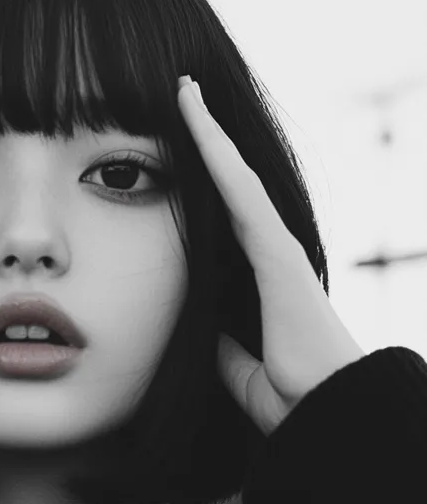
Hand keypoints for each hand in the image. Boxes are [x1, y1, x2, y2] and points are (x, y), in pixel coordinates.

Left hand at [178, 76, 365, 436]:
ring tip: (183, 87)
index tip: (176, 151)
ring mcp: (276, 247)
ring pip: (234, 175)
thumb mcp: (237, 368)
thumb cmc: (292, 396)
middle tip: (182, 95)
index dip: (202, 181)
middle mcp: (270, 253)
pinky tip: (194, 114)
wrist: (327, 416)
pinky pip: (239, 191)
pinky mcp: (277, 252)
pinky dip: (215, 152)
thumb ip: (223, 346)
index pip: (223, 217)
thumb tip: (203, 333)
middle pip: (230, 184)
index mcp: (260, 278)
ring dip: (208, 131)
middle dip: (207, 140)